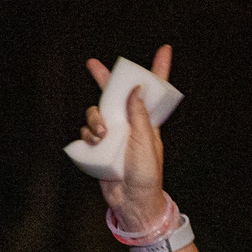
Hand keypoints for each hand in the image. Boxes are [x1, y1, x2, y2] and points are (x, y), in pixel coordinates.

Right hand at [79, 43, 177, 227]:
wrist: (132, 202)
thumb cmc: (146, 175)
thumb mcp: (147, 143)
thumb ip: (139, 116)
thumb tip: (136, 89)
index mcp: (147, 122)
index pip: (153, 92)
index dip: (159, 71)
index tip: (164, 50)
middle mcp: (129, 124)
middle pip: (116, 95)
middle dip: (104, 79)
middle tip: (92, 64)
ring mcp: (114, 135)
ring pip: (96, 113)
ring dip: (95, 120)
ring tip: (102, 135)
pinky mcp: (100, 147)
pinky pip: (87, 131)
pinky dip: (88, 135)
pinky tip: (95, 144)